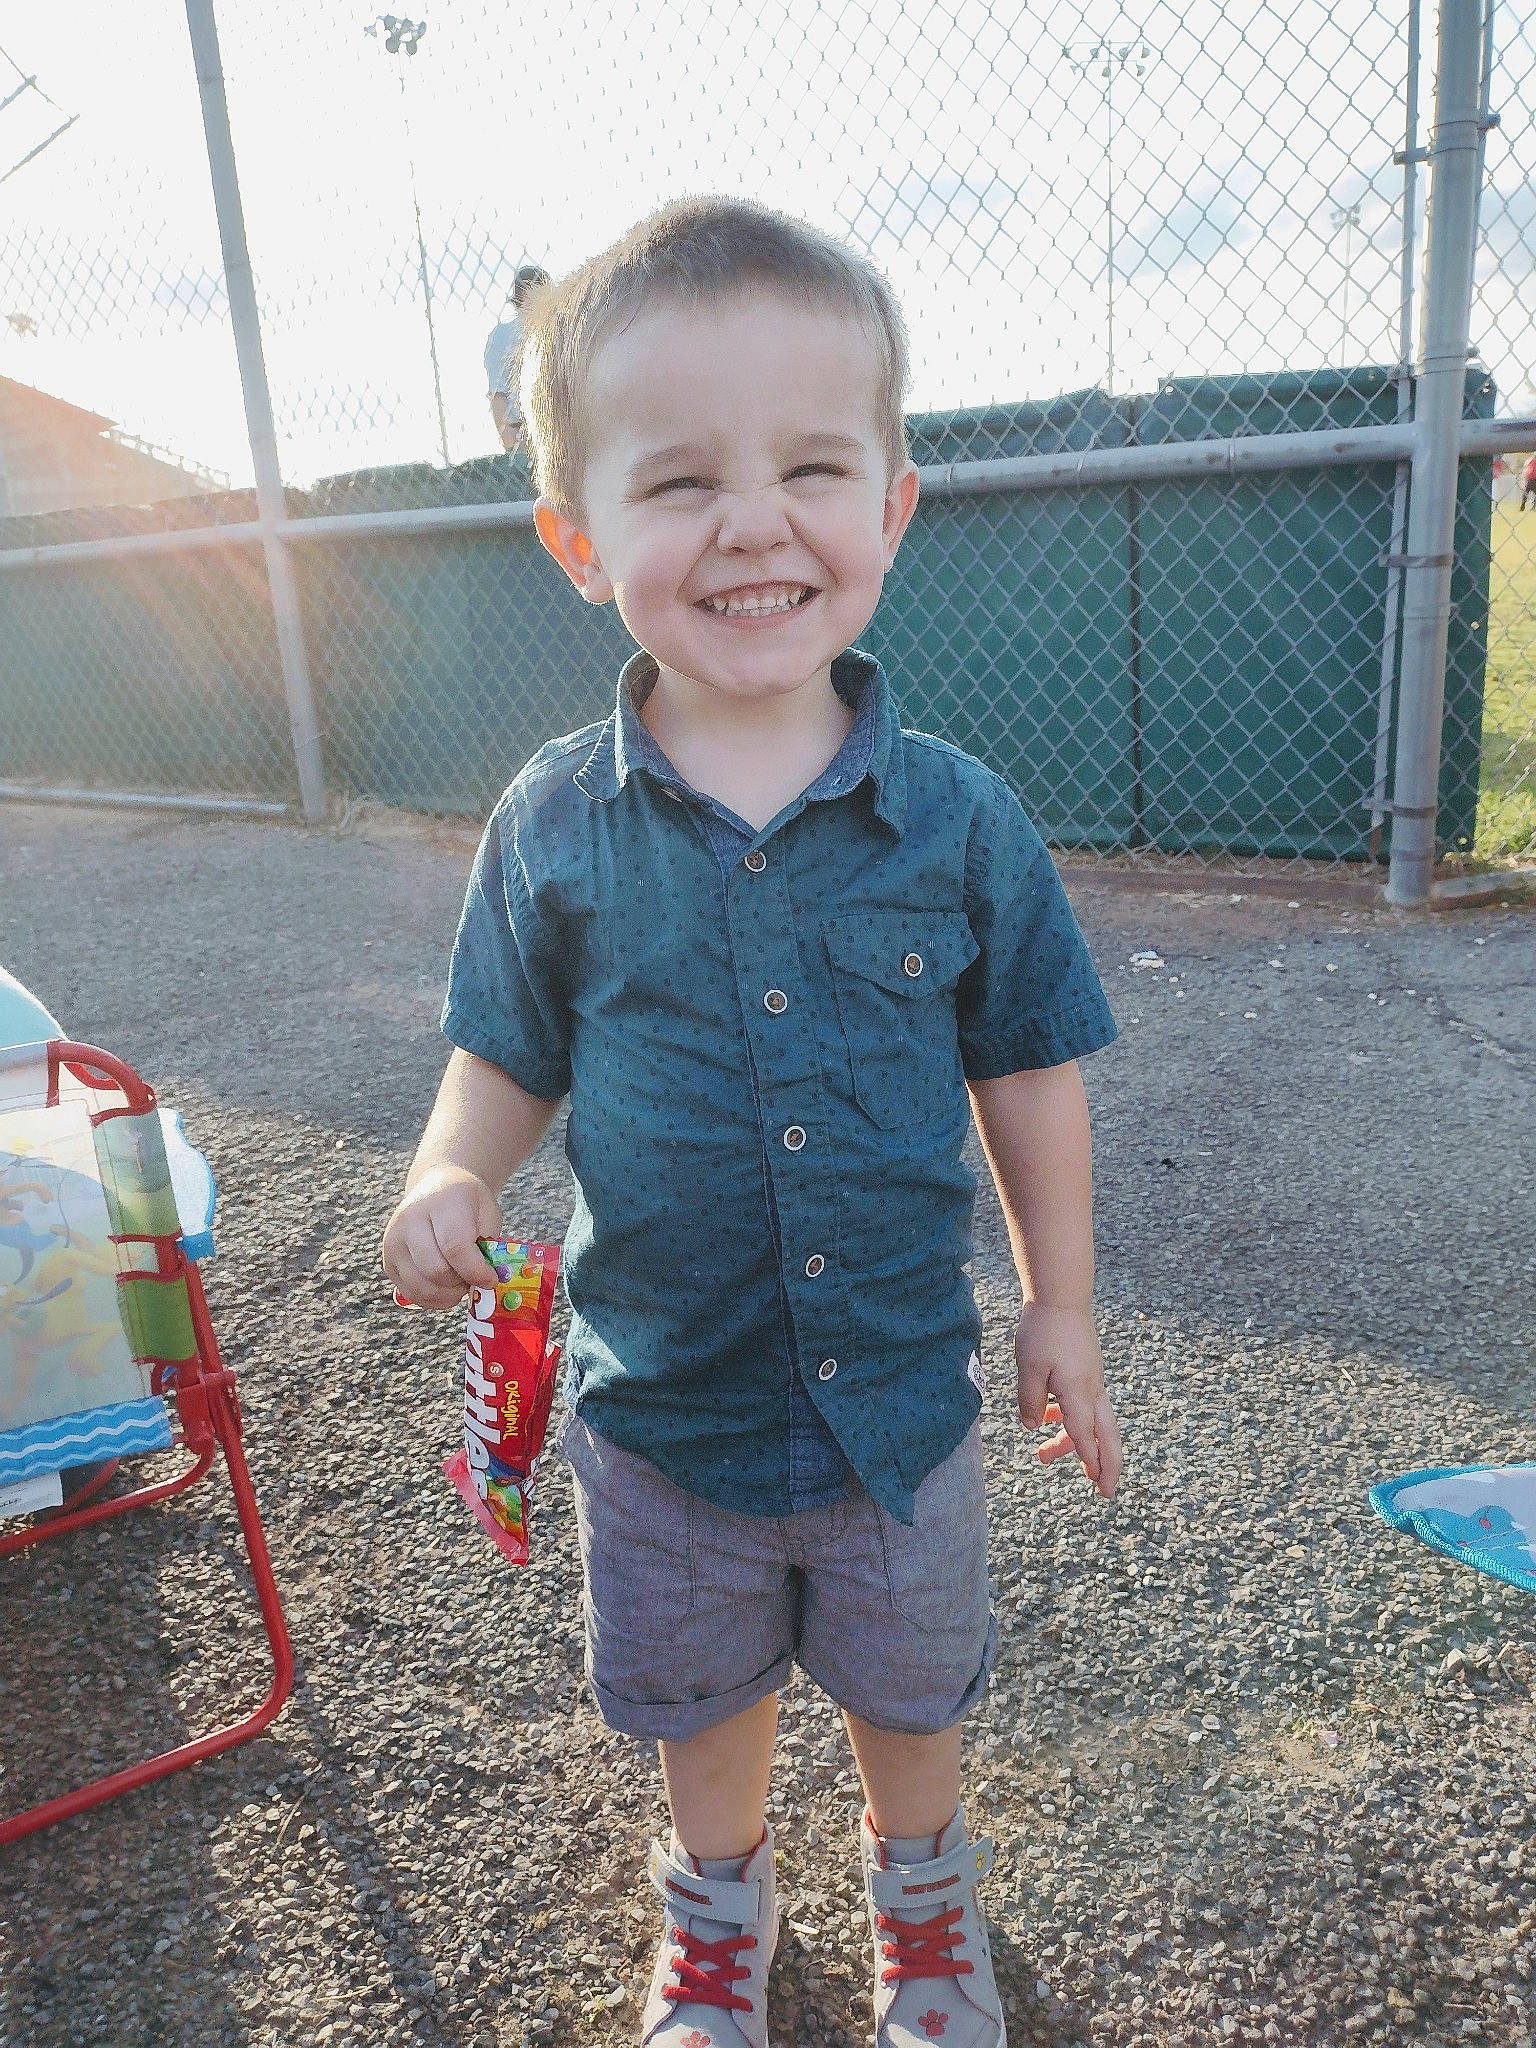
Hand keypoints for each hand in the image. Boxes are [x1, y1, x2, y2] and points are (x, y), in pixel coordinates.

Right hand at [381, 1165, 503, 1308]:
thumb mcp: (487, 1213)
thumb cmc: (467, 1204)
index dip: (475, 1270)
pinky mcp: (388, 1262)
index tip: (490, 1279)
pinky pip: (411, 1294)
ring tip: (461, 1282)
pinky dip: (433, 1299)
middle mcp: (409, 1221)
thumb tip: (486, 1283)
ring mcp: (393, 1242)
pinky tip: (447, 1288)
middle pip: (435, 1270)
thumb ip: (488, 1246)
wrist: (436, 1189)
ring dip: (447, 1294)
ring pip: (421, 1287)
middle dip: (460, 1283)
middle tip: (475, 1279)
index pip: (454, 1246)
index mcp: (440, 1203)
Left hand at [1015, 1304, 1122, 1498]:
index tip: (1097, 1483)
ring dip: (1075, 1443)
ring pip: (1093, 1422)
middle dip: (1108, 1465)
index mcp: (1078, 1390)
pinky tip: (1046, 1420)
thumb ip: (1030, 1400)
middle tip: (1106, 1493)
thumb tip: (1031, 1428)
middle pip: (1107, 1435)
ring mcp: (1092, 1381)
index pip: (1085, 1433)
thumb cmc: (1043, 1331)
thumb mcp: (1028, 1368)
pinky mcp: (1087, 1373)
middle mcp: (1091, 1389)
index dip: (1089, 1458)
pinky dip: (1070, 1419)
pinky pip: (1084, 1405)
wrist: (1061, 1298)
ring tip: (1043, 1456)